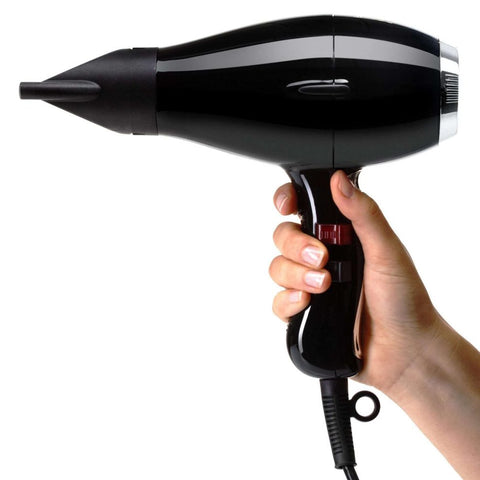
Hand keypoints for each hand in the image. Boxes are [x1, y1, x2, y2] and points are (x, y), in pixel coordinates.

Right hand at [269, 170, 442, 395]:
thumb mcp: (387, 251)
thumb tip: (339, 181)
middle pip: (284, 237)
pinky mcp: (305, 312)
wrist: (405, 352)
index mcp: (342, 235)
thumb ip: (364, 214)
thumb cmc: (405, 301)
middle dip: (296, 246)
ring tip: (323, 286)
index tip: (286, 205)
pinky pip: (278, 301)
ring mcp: (311, 284)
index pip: (305, 208)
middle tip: (322, 259)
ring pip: (277, 268)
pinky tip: (306, 304)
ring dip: (295, 274)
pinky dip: (287, 301)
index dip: (288, 201)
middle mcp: (323, 256)